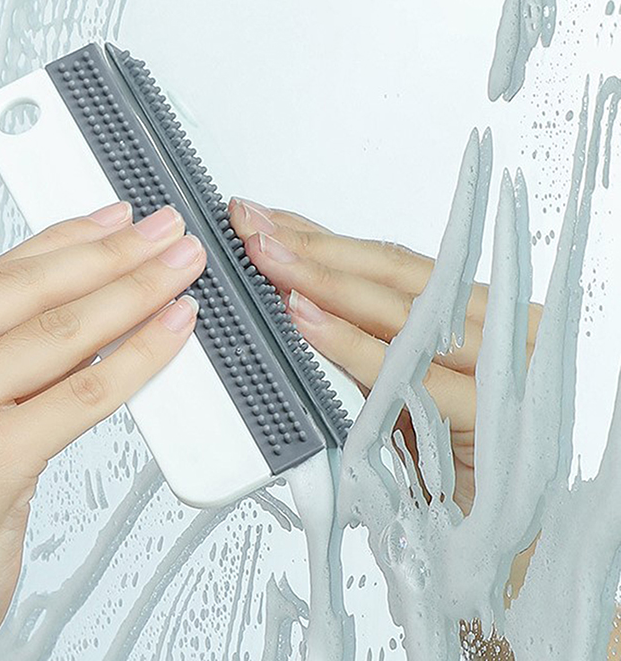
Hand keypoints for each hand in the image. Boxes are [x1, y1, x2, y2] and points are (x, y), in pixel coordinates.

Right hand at [0, 201, 204, 660]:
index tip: (111, 222)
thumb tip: (76, 305)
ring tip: (177, 269)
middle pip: (31, 290)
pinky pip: (85, 390)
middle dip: (113, 254)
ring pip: (64, 331)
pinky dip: (140, 355)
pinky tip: (172, 330)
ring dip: (136, 292)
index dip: (65, 240)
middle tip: (161, 232)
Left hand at [227, 197, 541, 515]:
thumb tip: (293, 291)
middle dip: (314, 249)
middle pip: (392, 274)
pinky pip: (407, 372)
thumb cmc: (444, 453)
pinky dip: (352, 344)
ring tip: (270, 263)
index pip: (389, 262)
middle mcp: (492, 328)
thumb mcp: (396, 382)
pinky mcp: (484, 414)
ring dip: (325, 283)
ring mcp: (495, 366)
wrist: (492, 530)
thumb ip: (361, 338)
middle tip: (252, 230)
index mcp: (473, 312)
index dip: (324, 237)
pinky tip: (308, 321)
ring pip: (400, 310)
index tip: (265, 218)